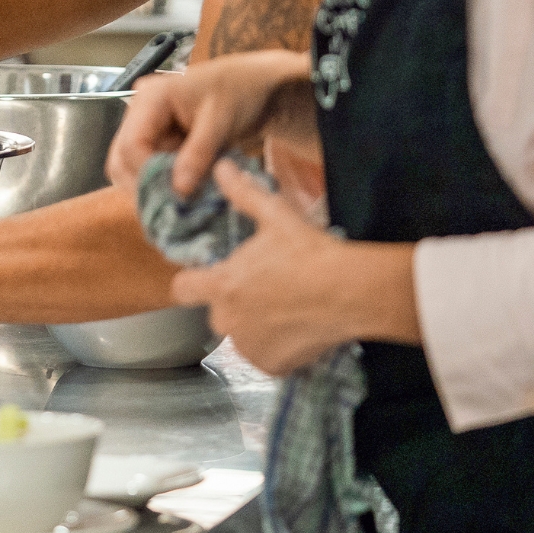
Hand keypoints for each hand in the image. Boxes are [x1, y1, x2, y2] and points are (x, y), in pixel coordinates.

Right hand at [106, 49, 310, 197]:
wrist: (250, 86)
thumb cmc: (237, 93)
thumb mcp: (220, 123)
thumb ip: (198, 154)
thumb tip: (178, 189)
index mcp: (150, 99)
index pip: (132, 144)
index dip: (148, 174)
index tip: (176, 196)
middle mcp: (138, 113)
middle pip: (121, 158)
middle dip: (145, 185)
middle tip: (175, 205)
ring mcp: (145, 128)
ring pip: (131, 168)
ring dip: (155, 186)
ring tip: (185, 198)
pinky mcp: (156, 141)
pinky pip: (149, 169)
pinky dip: (165, 183)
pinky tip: (187, 190)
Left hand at [171, 159, 416, 373]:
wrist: (351, 292)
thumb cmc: (310, 252)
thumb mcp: (274, 216)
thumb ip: (242, 193)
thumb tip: (220, 166)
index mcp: (221, 285)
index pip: (182, 289)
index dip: (193, 282)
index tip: (208, 278)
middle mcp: (228, 320)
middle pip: (216, 314)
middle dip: (233, 304)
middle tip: (264, 291)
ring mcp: (249, 347)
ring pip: (240, 338)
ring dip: (254, 329)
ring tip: (284, 311)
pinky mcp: (272, 366)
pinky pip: (264, 359)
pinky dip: (276, 350)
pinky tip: (296, 332)